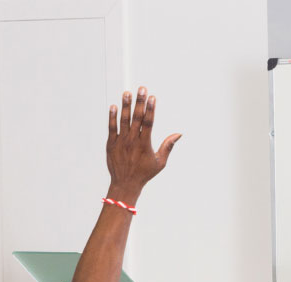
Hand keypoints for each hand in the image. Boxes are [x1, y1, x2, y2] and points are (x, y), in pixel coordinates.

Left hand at [105, 86, 180, 202]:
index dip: (150, 109)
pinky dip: (112, 117)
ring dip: (125, 106)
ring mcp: (121, 142)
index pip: (148, 123)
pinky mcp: (111, 144)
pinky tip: (113, 106)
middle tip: (142, 88)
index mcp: (145, 144)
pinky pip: (111, 128)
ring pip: (123, 120)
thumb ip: (168, 146)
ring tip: (127, 93)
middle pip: (137, 118)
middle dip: (140, 102)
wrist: (125, 184)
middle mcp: (132, 141)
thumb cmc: (144, 173)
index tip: (152, 97)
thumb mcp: (160, 162)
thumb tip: (178, 134)